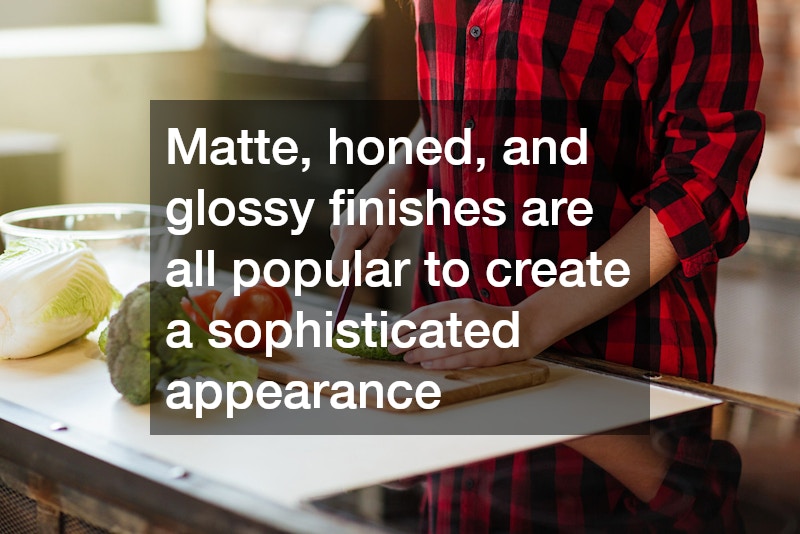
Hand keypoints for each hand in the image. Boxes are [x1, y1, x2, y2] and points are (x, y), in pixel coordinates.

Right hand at [329, 166, 405, 278]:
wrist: (389, 185)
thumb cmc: (392, 207)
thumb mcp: (388, 233)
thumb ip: (371, 254)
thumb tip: (355, 275)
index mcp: (348, 231)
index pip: (338, 268)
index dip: (353, 277)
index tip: (374, 268)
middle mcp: (337, 231)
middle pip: (345, 266)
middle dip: (366, 265)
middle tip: (384, 248)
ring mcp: (337, 230)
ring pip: (350, 258)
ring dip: (368, 255)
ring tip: (381, 238)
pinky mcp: (340, 230)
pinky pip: (351, 250)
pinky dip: (365, 248)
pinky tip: (374, 234)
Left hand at [388, 299, 540, 368]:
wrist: (525, 328)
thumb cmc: (490, 321)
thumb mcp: (468, 310)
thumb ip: (445, 318)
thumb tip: (413, 328)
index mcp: (463, 305)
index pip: (427, 314)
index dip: (406, 323)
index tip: (390, 331)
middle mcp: (470, 319)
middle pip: (431, 331)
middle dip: (407, 340)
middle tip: (391, 347)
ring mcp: (479, 337)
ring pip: (442, 347)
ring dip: (420, 354)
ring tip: (406, 357)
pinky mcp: (487, 354)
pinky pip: (458, 360)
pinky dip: (439, 363)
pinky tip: (425, 365)